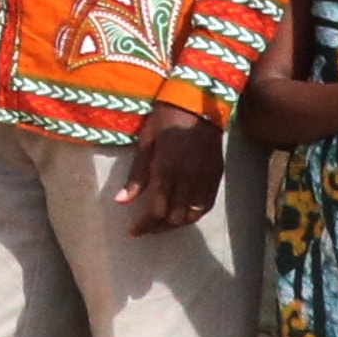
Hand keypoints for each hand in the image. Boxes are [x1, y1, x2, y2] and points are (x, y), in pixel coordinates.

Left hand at [113, 111, 230, 236]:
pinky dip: (193, 215)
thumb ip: (136, 176)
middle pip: (175, 217)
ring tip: (161, 225)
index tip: (133, 232)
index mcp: (166, 171)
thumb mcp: (145, 144)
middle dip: (158, 228)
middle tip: (145, 229)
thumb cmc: (164, 120)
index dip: (145, 225)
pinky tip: (182, 215)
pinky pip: (206, 205)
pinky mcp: (216, 177)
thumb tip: (121, 201)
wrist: (197, 104)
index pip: (156, 210)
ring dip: (176, 224)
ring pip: (192, 215)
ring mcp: (205, 179)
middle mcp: (188, 179)